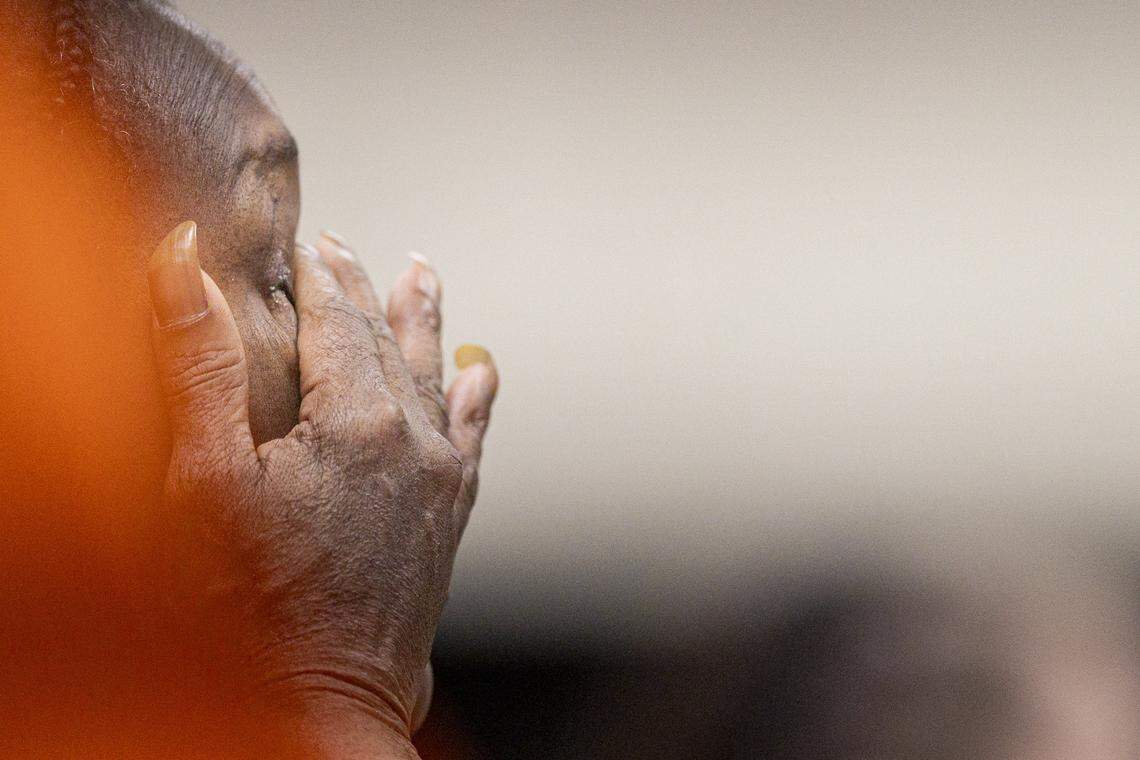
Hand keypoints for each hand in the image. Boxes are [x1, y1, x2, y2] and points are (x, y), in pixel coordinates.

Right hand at [146, 222, 497, 755]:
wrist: (323, 699)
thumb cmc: (251, 602)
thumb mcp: (205, 478)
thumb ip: (200, 362)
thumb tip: (185, 261)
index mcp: (356, 419)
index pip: (338, 320)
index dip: (320, 274)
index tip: (310, 238)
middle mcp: (413, 438)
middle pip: (387, 340)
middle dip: (362, 290)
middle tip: (348, 248)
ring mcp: (440, 477)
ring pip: (434, 374)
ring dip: (424, 322)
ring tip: (423, 276)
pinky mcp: (449, 514)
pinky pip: (471, 434)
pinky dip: (473, 394)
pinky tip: (482, 372)